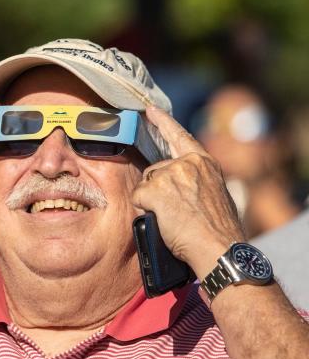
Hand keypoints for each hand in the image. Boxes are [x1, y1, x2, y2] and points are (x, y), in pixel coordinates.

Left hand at [131, 106, 244, 273]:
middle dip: (158, 190)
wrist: (220, 248)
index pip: (180, 136)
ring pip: (146, 184)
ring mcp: (172, 174)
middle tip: (177, 213)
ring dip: (152, 201)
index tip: (149, 109)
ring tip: (174, 218)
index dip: (163, 121)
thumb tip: (181, 187)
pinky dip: (145, 209)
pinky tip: (163, 219)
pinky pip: (138, 197)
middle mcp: (188, 163)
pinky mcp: (157, 188)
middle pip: (156, 170)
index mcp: (205, 163)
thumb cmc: (218, 231)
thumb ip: (197, 182)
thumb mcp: (215, 195)